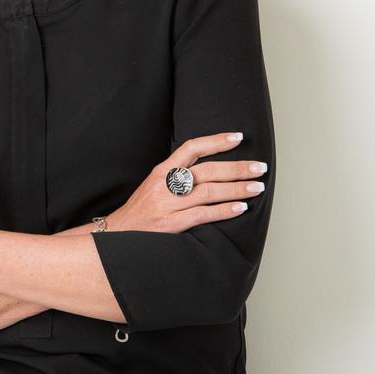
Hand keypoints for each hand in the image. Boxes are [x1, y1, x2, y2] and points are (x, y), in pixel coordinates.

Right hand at [99, 131, 267, 233]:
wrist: (115, 235)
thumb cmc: (140, 211)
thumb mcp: (154, 186)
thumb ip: (177, 176)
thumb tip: (211, 170)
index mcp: (161, 171)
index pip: (191, 148)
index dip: (216, 141)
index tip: (238, 138)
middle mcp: (164, 184)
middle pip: (207, 170)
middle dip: (236, 168)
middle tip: (259, 167)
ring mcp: (168, 204)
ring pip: (208, 191)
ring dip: (236, 189)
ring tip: (257, 187)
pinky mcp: (171, 224)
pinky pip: (203, 214)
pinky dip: (224, 211)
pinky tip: (240, 208)